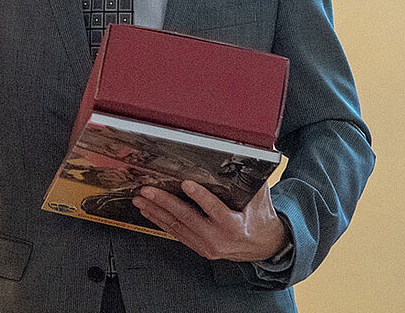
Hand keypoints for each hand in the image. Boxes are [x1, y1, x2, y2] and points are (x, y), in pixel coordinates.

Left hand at [132, 181, 288, 261]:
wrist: (263, 247)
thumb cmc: (260, 220)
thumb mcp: (260, 200)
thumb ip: (251, 180)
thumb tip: (246, 156)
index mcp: (234, 225)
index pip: (214, 209)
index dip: (199, 196)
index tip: (186, 184)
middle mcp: (218, 238)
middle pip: (187, 217)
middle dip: (164, 202)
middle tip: (148, 190)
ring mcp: (207, 245)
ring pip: (177, 226)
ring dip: (156, 212)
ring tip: (141, 199)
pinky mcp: (200, 248)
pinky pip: (176, 234)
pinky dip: (161, 222)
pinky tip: (149, 212)